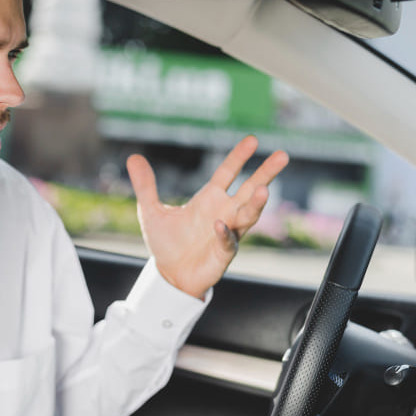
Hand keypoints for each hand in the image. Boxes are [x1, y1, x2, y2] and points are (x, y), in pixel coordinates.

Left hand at [127, 136, 288, 298]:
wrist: (169, 275)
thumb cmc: (166, 243)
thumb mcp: (151, 211)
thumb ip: (145, 185)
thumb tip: (132, 157)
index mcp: (210, 198)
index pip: (228, 172)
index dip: (239, 156)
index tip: (253, 140)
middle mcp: (224, 212)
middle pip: (250, 189)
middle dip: (265, 173)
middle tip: (282, 156)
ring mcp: (228, 232)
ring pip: (248, 215)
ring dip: (256, 204)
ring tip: (263, 190)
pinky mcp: (223, 253)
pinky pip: (228, 241)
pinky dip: (225, 234)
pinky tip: (219, 225)